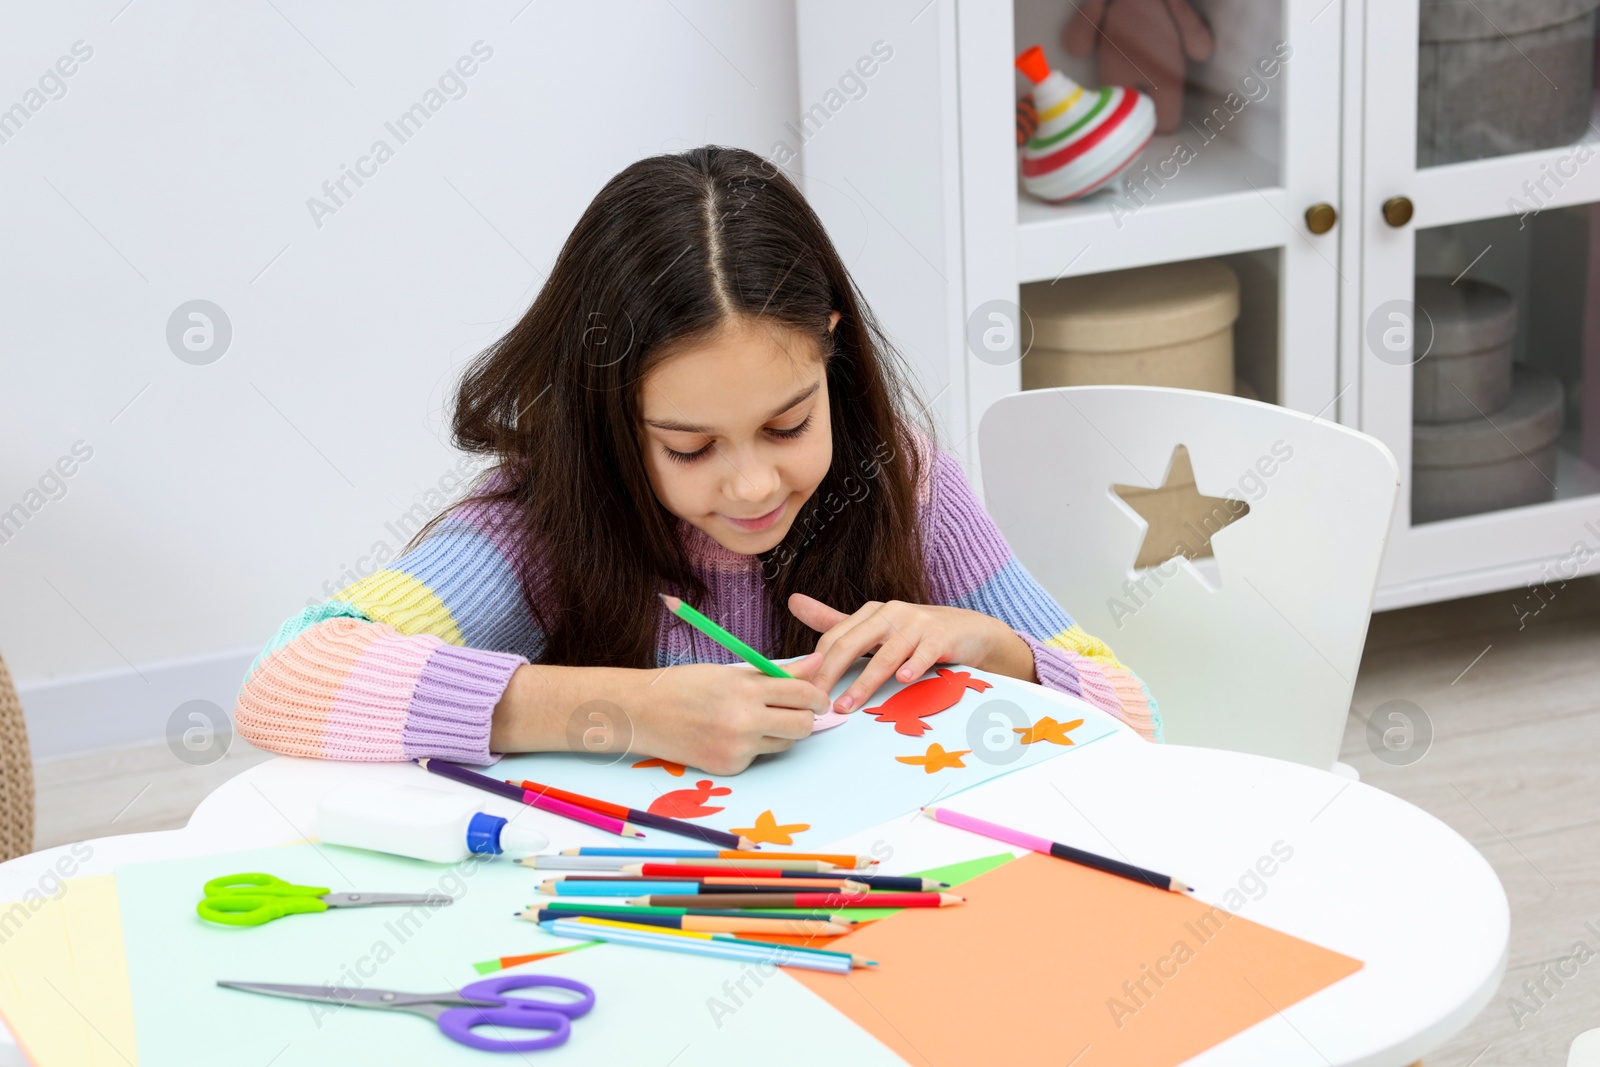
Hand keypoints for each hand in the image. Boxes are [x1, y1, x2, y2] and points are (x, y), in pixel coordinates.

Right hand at [625, 661, 827, 776]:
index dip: (817, 695)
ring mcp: (737, 748)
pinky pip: (758, 756)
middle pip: (803, 725)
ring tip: (757, 719)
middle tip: (799, 711)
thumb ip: (776, 673)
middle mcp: (745, 721)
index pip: (801, 693)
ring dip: (781, 732)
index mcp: (747, 690)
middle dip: (807, 717)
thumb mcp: (732, 672)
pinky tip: (730, 734)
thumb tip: (817, 663)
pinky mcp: (729, 768)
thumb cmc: (686, 685)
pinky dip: (753, 746)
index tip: (819, 697)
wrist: (643, 713)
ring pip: (784, 744)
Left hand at [788, 594, 1035, 713]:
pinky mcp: (941, 637)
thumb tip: (793, 602)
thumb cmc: (916, 633)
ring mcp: (917, 624)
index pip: (834, 638)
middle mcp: (890, 613)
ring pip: (885, 655)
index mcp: (871, 612)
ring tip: (848, 705)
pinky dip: (912, 667)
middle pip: (852, 644)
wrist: (969, 630)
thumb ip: (835, 621)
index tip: (802, 691)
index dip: (817, 665)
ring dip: (864, 683)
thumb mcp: (875, 626)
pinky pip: (923, 654)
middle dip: (831, 674)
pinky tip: (902, 681)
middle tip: (816, 701)